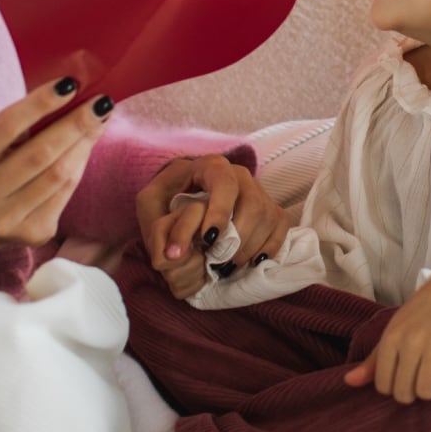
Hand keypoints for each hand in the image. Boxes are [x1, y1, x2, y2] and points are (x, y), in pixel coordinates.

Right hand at [0, 79, 112, 253]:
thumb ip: (22, 124)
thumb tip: (73, 92)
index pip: (4, 128)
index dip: (39, 104)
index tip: (70, 84)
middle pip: (38, 153)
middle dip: (74, 124)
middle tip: (100, 102)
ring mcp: (4, 221)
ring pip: (58, 173)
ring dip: (84, 142)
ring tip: (98, 120)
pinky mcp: (33, 232)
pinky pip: (66, 192)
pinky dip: (80, 164)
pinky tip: (86, 146)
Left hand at [135, 155, 286, 301]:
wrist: (183, 201)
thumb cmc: (166, 202)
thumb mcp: (149, 206)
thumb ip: (155, 226)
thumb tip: (172, 255)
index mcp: (210, 166)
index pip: (224, 181)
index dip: (220, 211)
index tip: (207, 239)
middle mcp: (240, 174)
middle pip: (253, 203)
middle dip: (235, 239)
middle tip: (215, 261)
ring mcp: (259, 190)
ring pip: (268, 217)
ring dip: (248, 248)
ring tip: (226, 265)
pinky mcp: (271, 208)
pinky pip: (281, 226)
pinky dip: (269, 247)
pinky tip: (249, 260)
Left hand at [346, 269, 430, 404]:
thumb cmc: (420, 315)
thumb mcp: (393, 332)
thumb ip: (373, 361)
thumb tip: (349, 382)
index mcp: (392, 337)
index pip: (384, 385)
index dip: (393, 388)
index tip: (401, 379)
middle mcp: (413, 341)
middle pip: (404, 392)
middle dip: (411, 393)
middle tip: (418, 381)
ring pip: (427, 391)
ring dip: (430, 390)